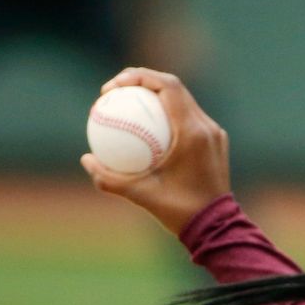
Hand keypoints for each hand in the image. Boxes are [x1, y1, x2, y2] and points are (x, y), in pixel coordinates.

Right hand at [80, 67, 229, 234]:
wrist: (218, 229)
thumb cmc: (181, 212)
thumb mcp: (141, 195)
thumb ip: (110, 178)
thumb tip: (86, 160)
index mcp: (192, 133)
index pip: (167, 86)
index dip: (139, 76)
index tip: (113, 88)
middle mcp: (207, 128)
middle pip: (174, 87)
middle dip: (143, 80)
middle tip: (116, 91)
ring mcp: (215, 134)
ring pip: (183, 101)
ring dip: (156, 95)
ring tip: (129, 104)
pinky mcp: (216, 143)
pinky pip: (190, 118)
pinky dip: (168, 114)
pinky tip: (148, 127)